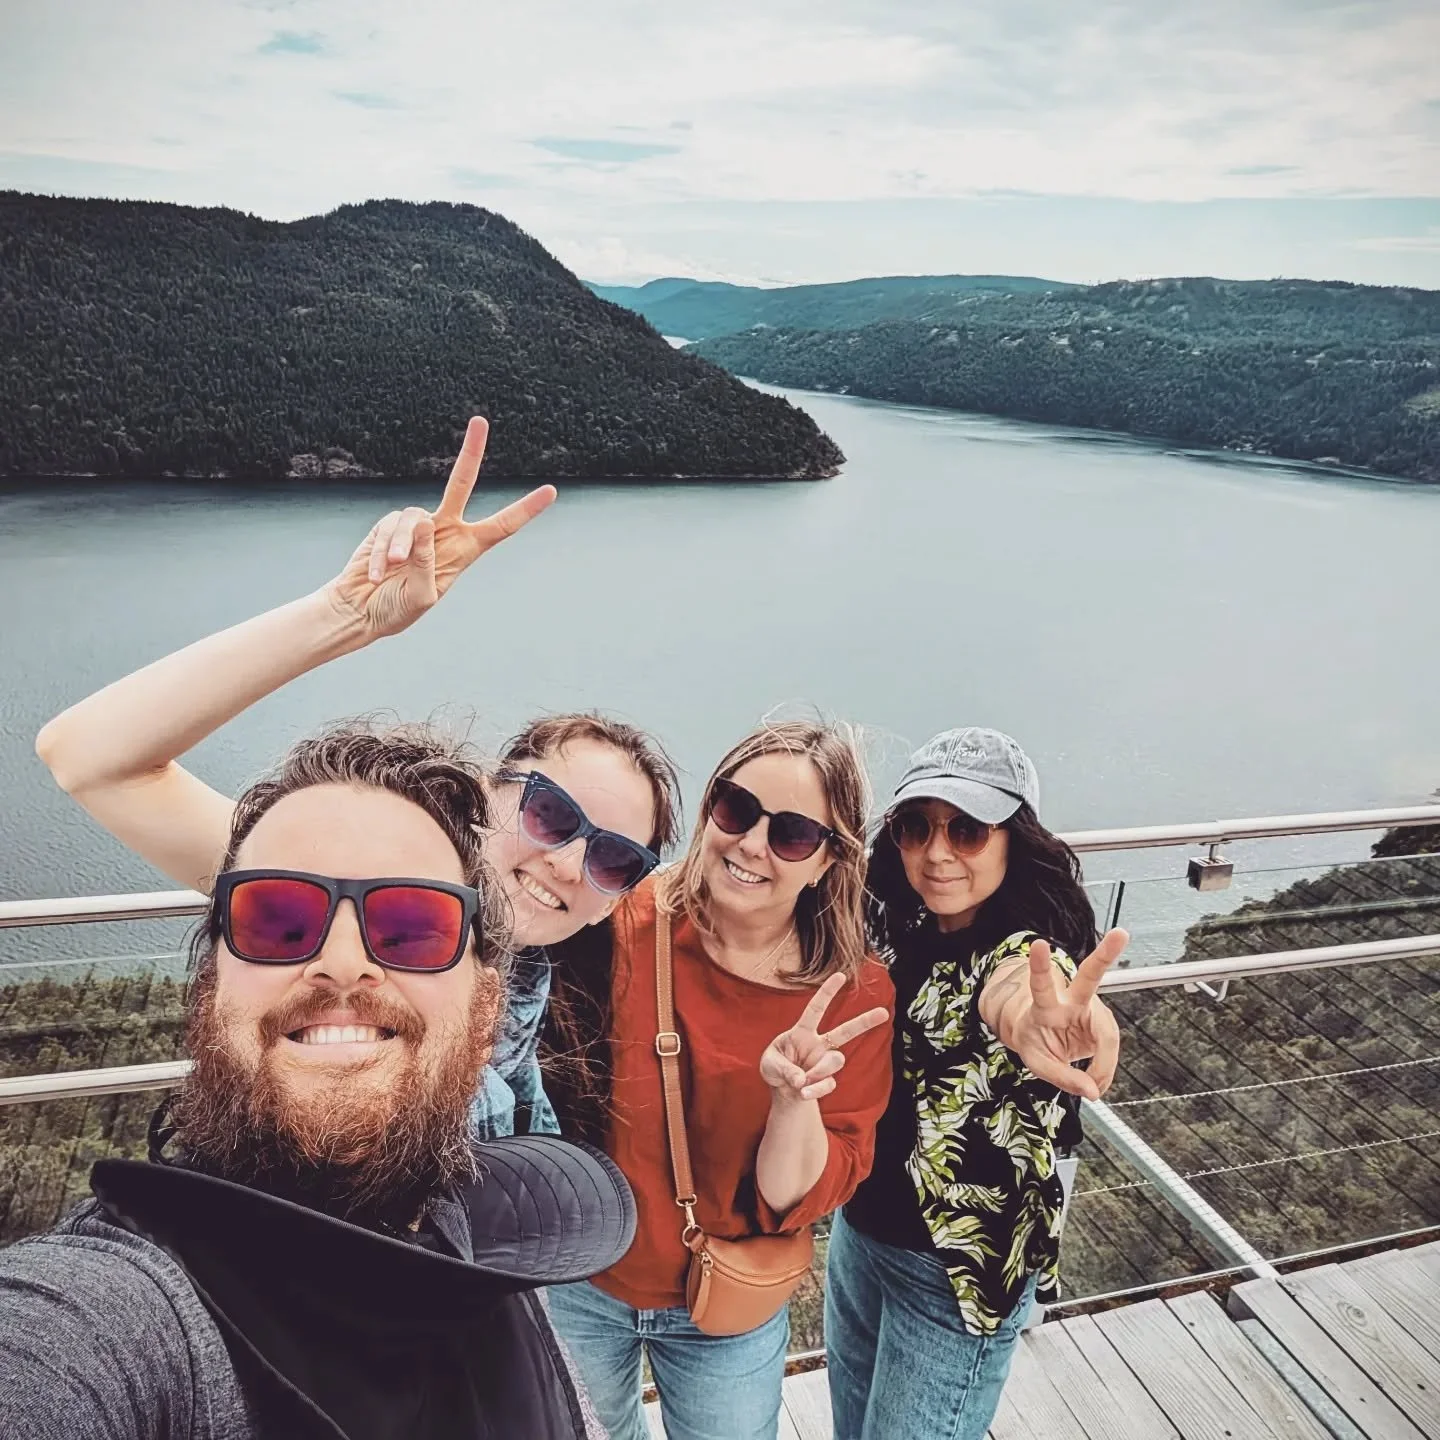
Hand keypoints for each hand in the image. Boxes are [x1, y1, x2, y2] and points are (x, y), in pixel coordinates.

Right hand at [325, 416, 556, 637]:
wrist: (361, 610)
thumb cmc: (396, 610)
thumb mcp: (421, 597)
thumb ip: (426, 562)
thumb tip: (424, 520)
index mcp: (466, 550)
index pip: (502, 526)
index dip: (525, 509)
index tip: (551, 492)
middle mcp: (444, 531)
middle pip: (461, 484)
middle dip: (471, 452)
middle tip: (480, 421)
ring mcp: (415, 525)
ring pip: (413, 517)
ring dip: (399, 546)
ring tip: (390, 569)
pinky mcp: (388, 524)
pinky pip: (388, 526)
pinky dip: (380, 551)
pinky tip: (376, 572)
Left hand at [759, 972, 889, 1102]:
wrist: (783, 1092)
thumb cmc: (774, 1068)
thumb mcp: (770, 1065)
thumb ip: (785, 1069)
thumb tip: (801, 1080)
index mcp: (802, 1032)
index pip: (816, 1009)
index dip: (827, 992)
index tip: (841, 975)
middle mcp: (818, 1044)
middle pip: (845, 1031)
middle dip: (865, 1022)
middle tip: (884, 1013)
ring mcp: (825, 1062)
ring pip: (836, 1061)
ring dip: (819, 1071)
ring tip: (801, 1082)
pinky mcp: (827, 1080)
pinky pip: (829, 1084)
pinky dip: (814, 1090)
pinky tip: (802, 1093)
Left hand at [1005, 931, 1126, 1099]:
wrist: (1042, 1038)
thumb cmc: (1036, 1041)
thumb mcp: (1037, 1061)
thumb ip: (1062, 1077)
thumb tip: (1092, 1091)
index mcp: (1044, 1005)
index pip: (1041, 984)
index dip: (1041, 965)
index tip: (1038, 944)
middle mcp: (1071, 1000)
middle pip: (1090, 976)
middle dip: (1105, 955)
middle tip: (1121, 934)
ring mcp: (1091, 1010)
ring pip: (1108, 1032)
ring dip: (1104, 1064)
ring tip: (1094, 1086)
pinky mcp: (1103, 1023)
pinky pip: (1109, 1051)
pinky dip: (1103, 1071)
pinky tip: (1096, 1081)